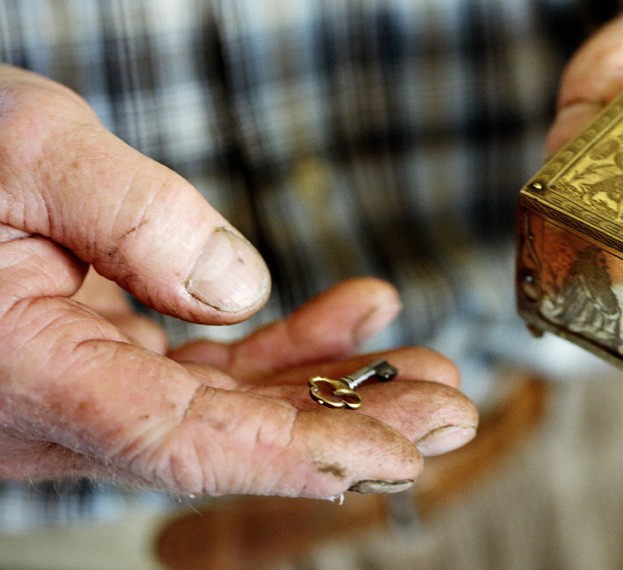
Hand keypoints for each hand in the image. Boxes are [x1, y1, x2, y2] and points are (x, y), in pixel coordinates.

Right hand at [0, 65, 476, 496]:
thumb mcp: (28, 151)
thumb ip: (134, 218)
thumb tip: (239, 289)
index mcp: (33, 374)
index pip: (181, 445)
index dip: (295, 455)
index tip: (396, 457)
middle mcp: (62, 405)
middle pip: (228, 439)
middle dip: (351, 428)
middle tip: (451, 414)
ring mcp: (89, 388)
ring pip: (230, 409)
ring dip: (336, 392)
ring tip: (430, 373)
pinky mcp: (111, 357)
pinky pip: (210, 369)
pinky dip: (288, 347)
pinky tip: (360, 319)